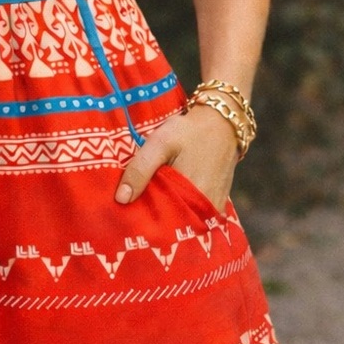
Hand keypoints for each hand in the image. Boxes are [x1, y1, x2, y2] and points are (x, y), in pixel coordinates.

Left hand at [114, 103, 238, 211]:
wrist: (221, 122)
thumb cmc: (189, 131)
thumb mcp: (160, 142)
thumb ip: (141, 169)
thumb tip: (122, 199)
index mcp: (192, 197)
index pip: (162, 222)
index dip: (144, 220)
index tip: (128, 215)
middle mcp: (207, 209)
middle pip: (173, 221)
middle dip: (154, 217)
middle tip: (133, 209)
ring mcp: (214, 207)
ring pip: (183, 216)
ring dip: (167, 211)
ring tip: (148, 201)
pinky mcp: (217, 202)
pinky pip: (194, 210)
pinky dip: (180, 205)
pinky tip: (167, 194)